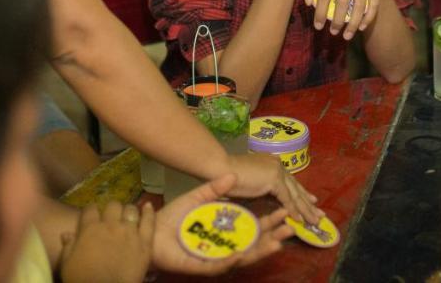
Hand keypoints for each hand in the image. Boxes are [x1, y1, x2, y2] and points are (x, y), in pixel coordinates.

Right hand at [58, 201, 153, 282]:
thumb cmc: (82, 280)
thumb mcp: (67, 264)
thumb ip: (68, 246)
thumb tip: (66, 233)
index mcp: (90, 229)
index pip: (90, 209)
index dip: (90, 210)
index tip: (91, 214)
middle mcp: (110, 225)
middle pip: (113, 206)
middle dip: (111, 209)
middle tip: (112, 216)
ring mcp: (129, 232)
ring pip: (130, 210)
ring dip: (128, 211)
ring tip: (128, 214)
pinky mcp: (144, 242)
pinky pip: (149, 222)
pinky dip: (148, 212)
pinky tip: (148, 206)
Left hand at [152, 174, 292, 274]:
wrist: (151, 231)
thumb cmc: (175, 217)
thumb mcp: (198, 198)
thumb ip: (215, 188)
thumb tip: (233, 175)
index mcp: (227, 231)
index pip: (254, 228)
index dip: (270, 222)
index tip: (286, 212)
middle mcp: (225, 246)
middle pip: (255, 245)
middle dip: (273, 239)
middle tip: (290, 230)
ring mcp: (215, 258)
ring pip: (242, 258)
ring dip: (259, 252)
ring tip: (275, 245)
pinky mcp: (201, 266)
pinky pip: (219, 265)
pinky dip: (230, 260)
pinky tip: (241, 253)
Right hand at [225, 151, 323, 224]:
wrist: (219, 167)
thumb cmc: (229, 176)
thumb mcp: (251, 182)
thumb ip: (263, 187)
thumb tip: (271, 196)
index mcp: (273, 163)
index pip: (290, 181)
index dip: (301, 193)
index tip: (312, 201)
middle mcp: (278, 165)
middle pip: (296, 188)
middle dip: (308, 203)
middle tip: (320, 214)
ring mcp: (277, 171)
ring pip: (295, 194)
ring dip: (305, 209)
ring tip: (315, 221)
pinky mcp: (274, 179)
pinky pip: (287, 199)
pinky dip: (293, 211)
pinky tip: (300, 220)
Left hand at [301, 0, 384, 39]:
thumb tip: (308, 2)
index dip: (320, 13)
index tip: (318, 26)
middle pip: (342, 2)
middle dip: (337, 21)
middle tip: (333, 32)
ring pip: (359, 5)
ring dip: (353, 24)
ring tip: (347, 36)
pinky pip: (373, 4)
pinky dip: (367, 18)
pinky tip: (361, 27)